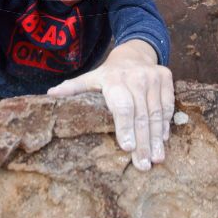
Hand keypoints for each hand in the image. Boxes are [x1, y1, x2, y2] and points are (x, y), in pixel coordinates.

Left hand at [46, 40, 174, 170]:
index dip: (125, 127)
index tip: (127, 148)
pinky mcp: (166, 78)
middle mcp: (135, 78)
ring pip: (156, 113)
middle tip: (144, 165)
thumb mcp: (91, 78)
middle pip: (141, 115)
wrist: (134, 52)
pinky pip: (167, 106)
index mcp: (114, 80)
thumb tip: (49, 95)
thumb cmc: (109, 73)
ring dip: (157, 139)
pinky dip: (166, 124)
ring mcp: (153, 77)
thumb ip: (73, 88)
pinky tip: (163, 141)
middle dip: (143, 142)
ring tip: (156, 159)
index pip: (122, 107)